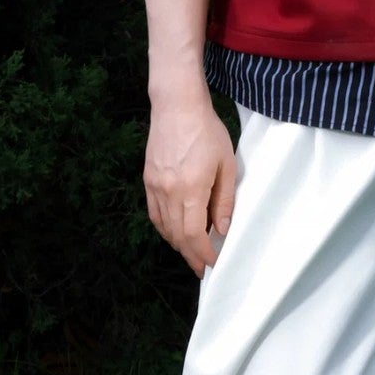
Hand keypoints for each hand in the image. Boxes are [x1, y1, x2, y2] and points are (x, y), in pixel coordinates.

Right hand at [144, 93, 238, 276]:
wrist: (177, 106)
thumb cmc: (207, 132)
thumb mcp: (226, 165)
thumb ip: (224, 200)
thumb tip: (222, 230)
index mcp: (190, 190)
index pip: (194, 235)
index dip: (203, 254)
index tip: (213, 264)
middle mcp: (168, 192)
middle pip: (177, 236)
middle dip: (191, 255)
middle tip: (202, 267)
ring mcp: (154, 186)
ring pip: (164, 227)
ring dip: (178, 244)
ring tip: (192, 252)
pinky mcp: (148, 180)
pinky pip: (154, 213)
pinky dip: (165, 228)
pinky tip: (175, 231)